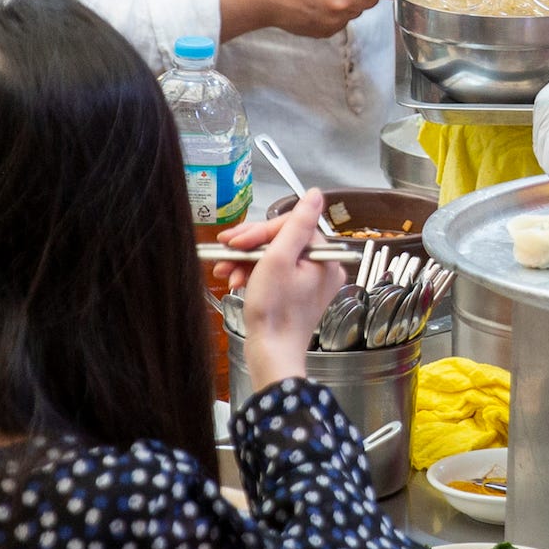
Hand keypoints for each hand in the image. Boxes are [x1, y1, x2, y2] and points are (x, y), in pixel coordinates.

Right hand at [215, 191, 342, 390]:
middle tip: (226, 250)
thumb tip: (315, 194)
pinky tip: (235, 280)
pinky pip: (274, 274)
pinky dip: (253, 274)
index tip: (235, 241)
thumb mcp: (279, 259)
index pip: (288, 226)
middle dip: (249, 247)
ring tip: (225, 270)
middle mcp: (321, 269)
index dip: (258, 231)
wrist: (271, 354)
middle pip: (281, 241)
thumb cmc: (275, 312)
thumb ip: (297, 223)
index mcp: (324, 258)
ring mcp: (309, 283)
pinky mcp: (296, 296)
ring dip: (246, 261)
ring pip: (273, 257)